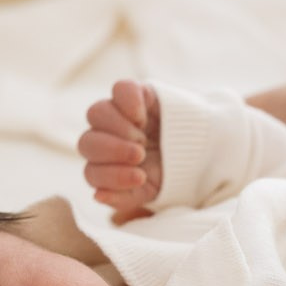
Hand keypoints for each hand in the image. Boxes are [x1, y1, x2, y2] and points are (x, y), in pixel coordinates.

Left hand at [81, 80, 162, 223]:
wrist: (199, 151)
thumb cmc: (168, 172)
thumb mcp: (150, 190)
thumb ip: (124, 197)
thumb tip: (98, 196)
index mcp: (106, 167)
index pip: (92, 172)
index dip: (111, 177)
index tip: (140, 177)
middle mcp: (105, 139)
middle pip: (86, 142)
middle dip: (112, 151)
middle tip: (139, 154)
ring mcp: (118, 114)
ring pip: (96, 113)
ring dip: (118, 128)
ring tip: (142, 137)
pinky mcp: (135, 94)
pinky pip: (120, 89)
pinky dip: (128, 101)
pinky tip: (142, 116)